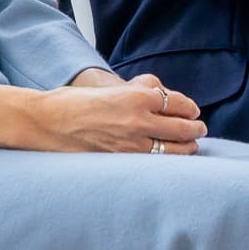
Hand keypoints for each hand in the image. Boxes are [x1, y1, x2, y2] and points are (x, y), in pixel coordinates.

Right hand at [35, 71, 204, 154]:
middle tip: (200, 129)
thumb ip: (140, 90)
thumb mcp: (113, 87)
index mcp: (137, 96)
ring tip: (191, 146)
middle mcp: (137, 119)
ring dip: (186, 148)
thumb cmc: (77, 101)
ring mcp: (130, 143)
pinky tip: (169, 159)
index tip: (193, 111)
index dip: (189, 108)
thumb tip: (162, 94)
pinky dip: (166, 161)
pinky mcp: (120, 160)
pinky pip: (153, 162)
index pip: (177, 102)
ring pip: (172, 150)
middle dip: (195, 129)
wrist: (48, 121)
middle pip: (182, 127)